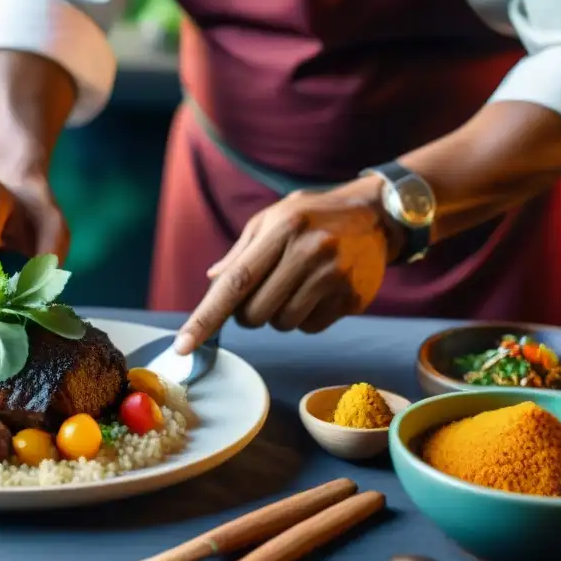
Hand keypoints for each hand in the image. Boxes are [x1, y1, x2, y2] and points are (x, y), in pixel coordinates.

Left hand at [175, 178, 393, 352]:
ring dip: (279, 314)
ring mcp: (333, 277)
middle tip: (264, 290)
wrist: (377, 215)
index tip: (184, 345)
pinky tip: (317, 292)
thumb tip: (213, 281)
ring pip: (282, 324)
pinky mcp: (352, 298)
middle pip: (255, 313)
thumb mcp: (273, 217)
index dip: (206, 317)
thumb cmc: (313, 216)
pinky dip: (305, 317)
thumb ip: (241, 250)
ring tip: (296, 284)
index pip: (235, 282)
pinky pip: (310, 328)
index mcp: (281, 229)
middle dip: (248, 313)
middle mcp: (309, 252)